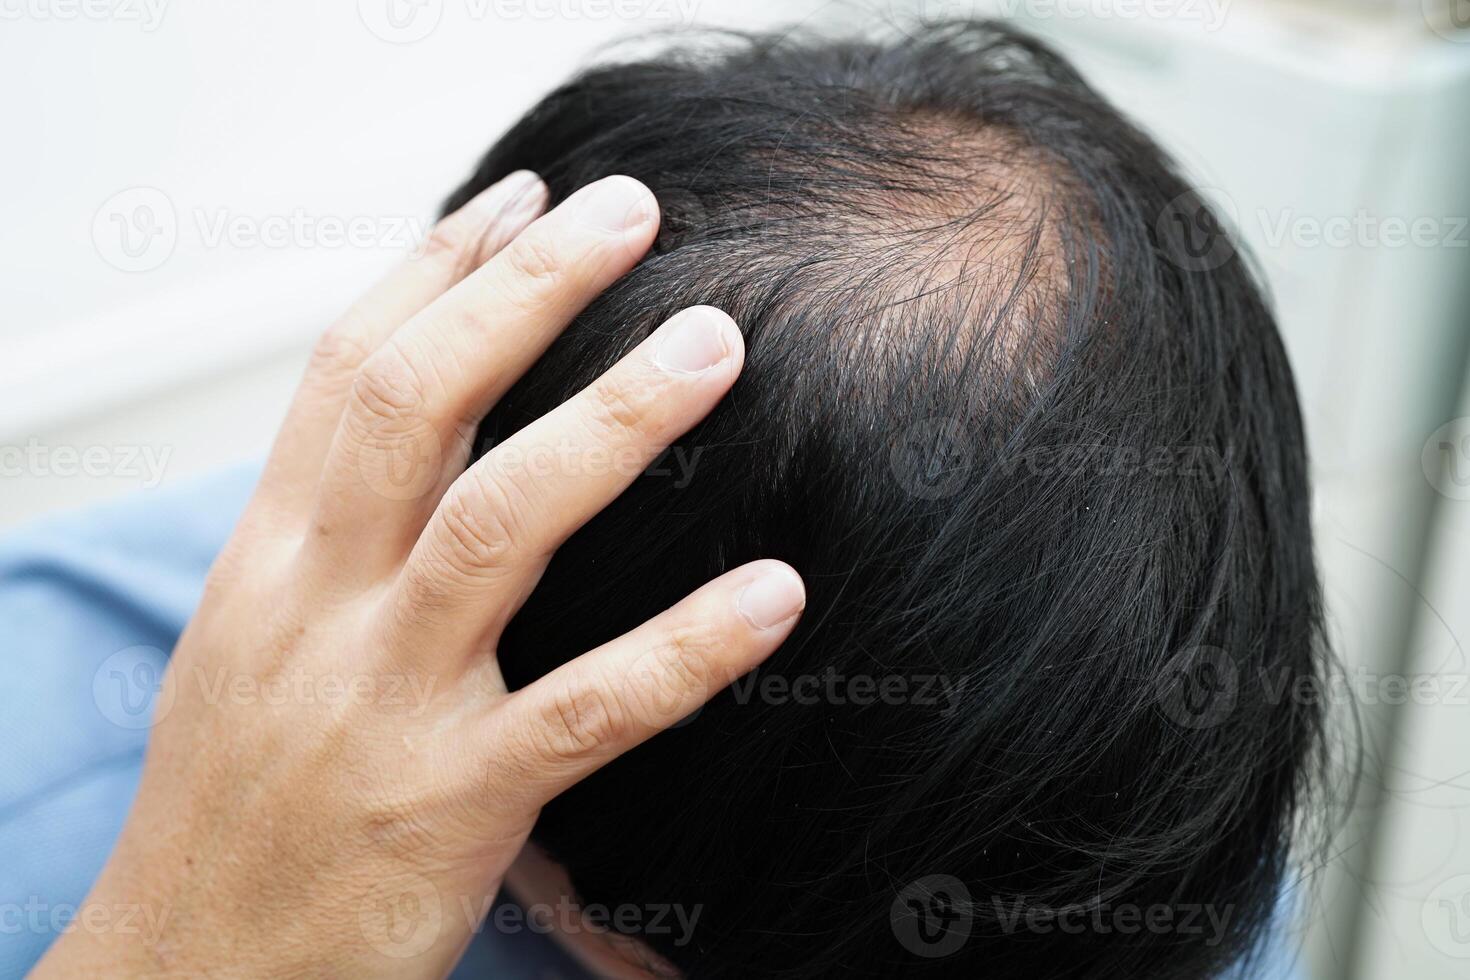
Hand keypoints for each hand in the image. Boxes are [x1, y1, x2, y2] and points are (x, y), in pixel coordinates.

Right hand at [35, 171, 803, 977]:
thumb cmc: (233, 807)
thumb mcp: (254, 644)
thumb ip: (332, 536)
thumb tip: (418, 438)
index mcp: (270, 561)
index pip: (346, 375)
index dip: (433, 271)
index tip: (516, 198)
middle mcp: (318, 609)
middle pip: (417, 405)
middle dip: (523, 292)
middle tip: (628, 208)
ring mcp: (384, 705)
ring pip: (500, 526)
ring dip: (612, 421)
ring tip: (713, 343)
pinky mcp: (452, 806)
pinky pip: (586, 712)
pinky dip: (683, 647)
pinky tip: (773, 594)